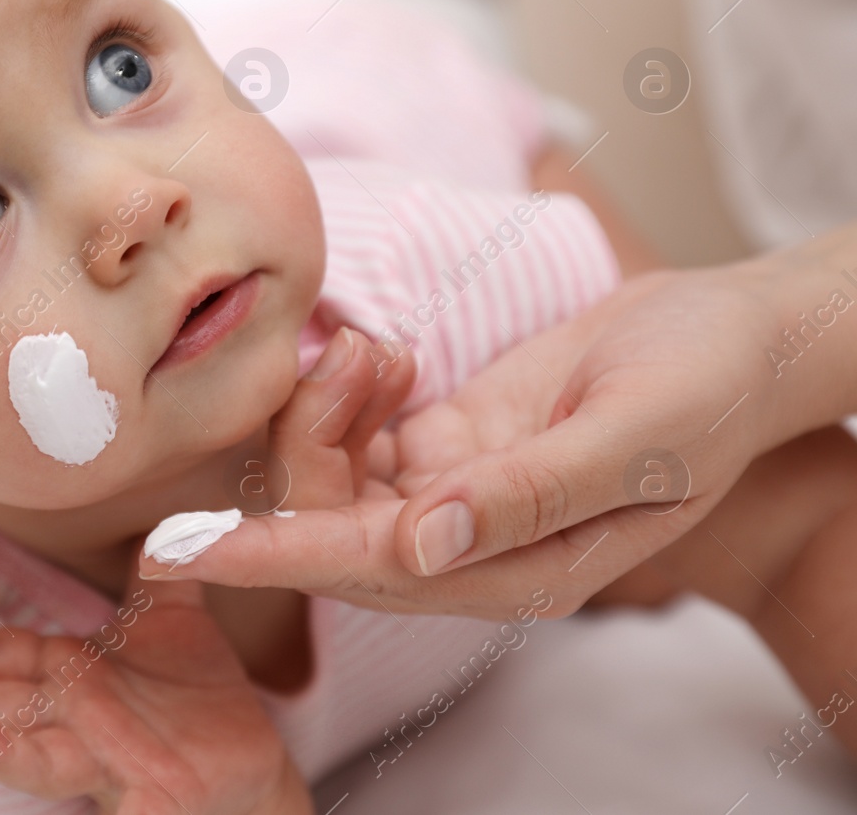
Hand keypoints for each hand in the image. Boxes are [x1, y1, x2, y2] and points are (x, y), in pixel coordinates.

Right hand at [0, 574, 312, 814]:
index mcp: (70, 676)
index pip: (3, 655)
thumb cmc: (194, 694)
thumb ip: (156, 569)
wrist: (251, 763)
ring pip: (38, 762)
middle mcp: (74, 723)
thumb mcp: (174, 619)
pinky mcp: (148, 803)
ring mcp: (105, 765)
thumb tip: (155, 515)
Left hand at [138, 267, 796, 619]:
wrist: (733, 336)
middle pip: (335, 521)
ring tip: (381, 349)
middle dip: (309, 444)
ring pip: (338, 474)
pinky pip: (361, 431)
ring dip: (331, 408)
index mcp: (519, 571)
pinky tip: (386, 353)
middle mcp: (472, 546)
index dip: (268, 557)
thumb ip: (524, 496)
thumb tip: (417, 544)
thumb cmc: (704, 387)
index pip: (368, 572)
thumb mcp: (628, 439)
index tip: (175, 551)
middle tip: (354, 359)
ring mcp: (454, 493)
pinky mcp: (447, 441)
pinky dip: (353, 390)